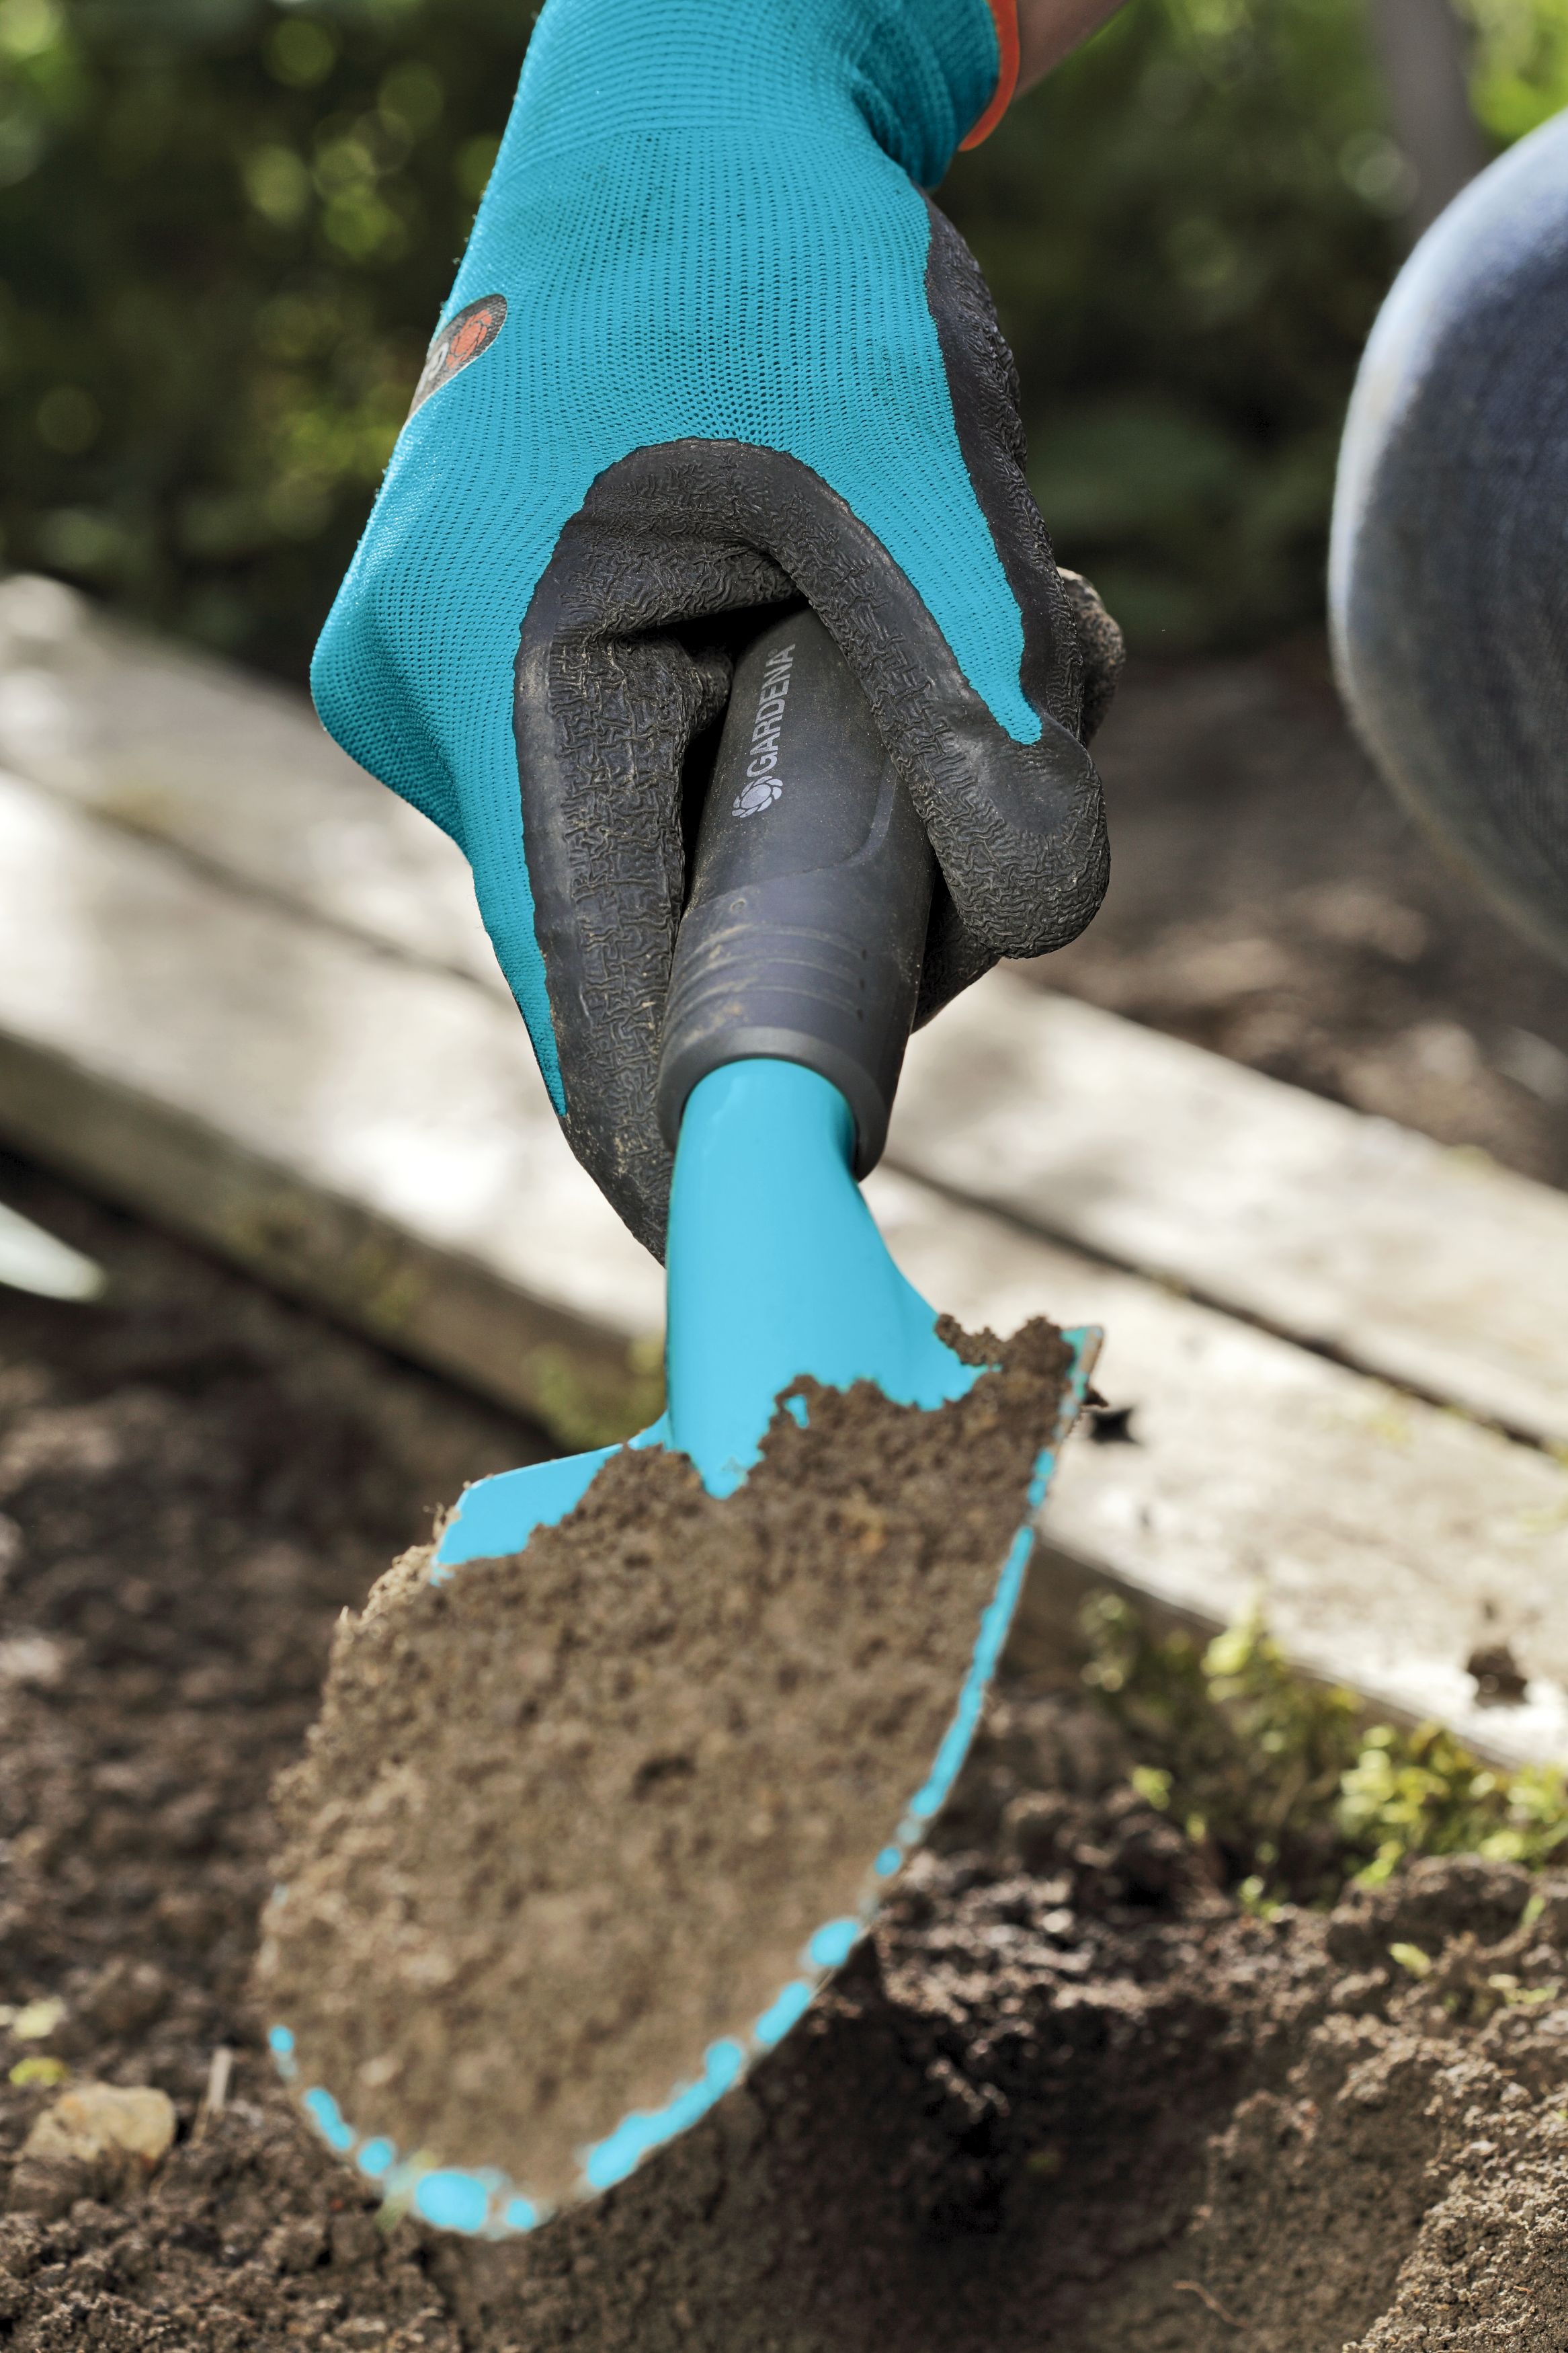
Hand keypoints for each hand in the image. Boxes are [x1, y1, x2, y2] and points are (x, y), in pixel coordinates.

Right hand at [312, 0, 1118, 1255]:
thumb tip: (1047, 913)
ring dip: (884, 805)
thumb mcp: (914, 478)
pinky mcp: (544, 672)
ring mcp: (487, 696)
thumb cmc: (780, 263)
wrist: (698, 105)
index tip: (778, 1242)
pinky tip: (928, 619)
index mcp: (492, 683)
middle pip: (671, 935)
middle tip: (1023, 792)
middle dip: (872, 912)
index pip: (585, 996)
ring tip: (1006, 628)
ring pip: (701, 858)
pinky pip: (697, 786)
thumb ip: (984, 707)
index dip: (688, 1134)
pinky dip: (839, 750)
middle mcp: (453, 720)